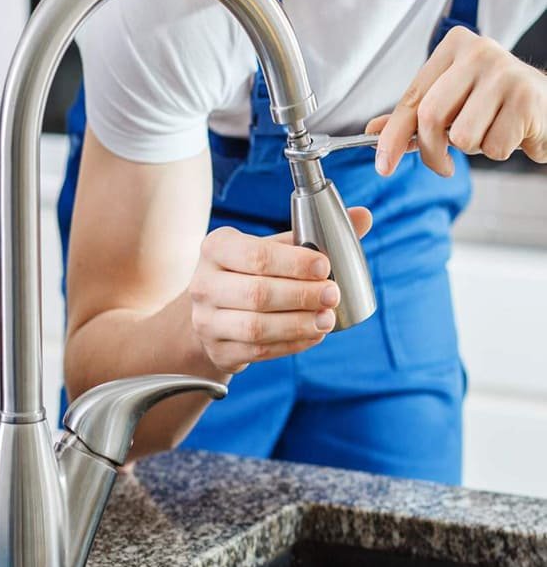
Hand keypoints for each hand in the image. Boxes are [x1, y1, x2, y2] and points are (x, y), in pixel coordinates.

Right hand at [188, 208, 371, 373]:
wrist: (216, 312)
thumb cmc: (251, 273)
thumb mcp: (273, 248)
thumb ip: (313, 234)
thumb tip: (363, 216)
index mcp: (215, 248)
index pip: (256, 256)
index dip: (294, 263)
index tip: (326, 266)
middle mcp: (203, 284)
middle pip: (258, 293)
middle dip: (301, 295)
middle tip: (333, 295)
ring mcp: (206, 321)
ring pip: (256, 327)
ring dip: (298, 324)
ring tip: (327, 319)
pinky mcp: (218, 350)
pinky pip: (259, 350)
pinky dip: (291, 344)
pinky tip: (313, 335)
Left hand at [366, 26, 546, 176]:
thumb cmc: (494, 104)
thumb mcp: (451, 103)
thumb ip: (413, 116)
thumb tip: (372, 131)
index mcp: (453, 48)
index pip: (412, 98)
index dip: (392, 137)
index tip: (383, 166)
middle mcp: (478, 51)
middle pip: (430, 117)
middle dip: (432, 153)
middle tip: (443, 165)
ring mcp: (505, 72)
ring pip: (463, 136)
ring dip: (474, 149)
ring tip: (490, 132)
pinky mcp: (526, 98)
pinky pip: (493, 146)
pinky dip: (499, 150)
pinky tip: (512, 133)